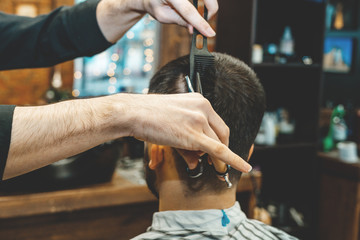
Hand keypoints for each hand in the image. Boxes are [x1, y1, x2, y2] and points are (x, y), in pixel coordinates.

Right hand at [128, 93, 251, 172]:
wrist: (133, 113)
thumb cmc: (148, 115)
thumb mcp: (173, 121)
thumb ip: (188, 138)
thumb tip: (196, 160)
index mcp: (199, 100)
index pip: (216, 123)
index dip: (217, 138)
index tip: (217, 148)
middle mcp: (203, 108)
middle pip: (220, 134)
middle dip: (216, 149)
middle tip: (207, 159)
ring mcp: (199, 121)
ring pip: (214, 144)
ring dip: (208, 157)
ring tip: (192, 159)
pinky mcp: (194, 136)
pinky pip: (219, 151)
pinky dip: (234, 160)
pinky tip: (244, 167)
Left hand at [142, 0, 216, 36]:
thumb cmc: (155, 4)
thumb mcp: (163, 16)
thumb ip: (179, 21)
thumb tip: (193, 28)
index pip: (188, 11)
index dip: (200, 23)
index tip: (210, 33)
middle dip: (211, 8)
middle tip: (207, 20)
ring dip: (209, 4)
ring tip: (201, 15)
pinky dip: (206, 1)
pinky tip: (199, 8)